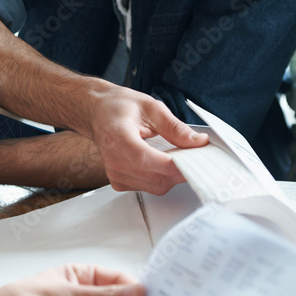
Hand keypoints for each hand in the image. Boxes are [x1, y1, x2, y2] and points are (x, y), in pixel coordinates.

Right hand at [83, 84, 206, 194]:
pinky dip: (162, 179)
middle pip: (155, 178)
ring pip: (155, 186)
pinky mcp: (118, 182)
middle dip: (181, 171)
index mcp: (118, 137)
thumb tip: (198, 141)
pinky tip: (163, 163)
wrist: (98, 113)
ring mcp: (115, 173)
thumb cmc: (119, 107)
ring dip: (173, 176)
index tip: (195, 159)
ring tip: (179, 158)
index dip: (174, 164)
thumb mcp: (151, 107)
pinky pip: (148, 188)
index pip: (147, 159)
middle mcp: (113, 160)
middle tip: (196, 157)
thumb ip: (175, 127)